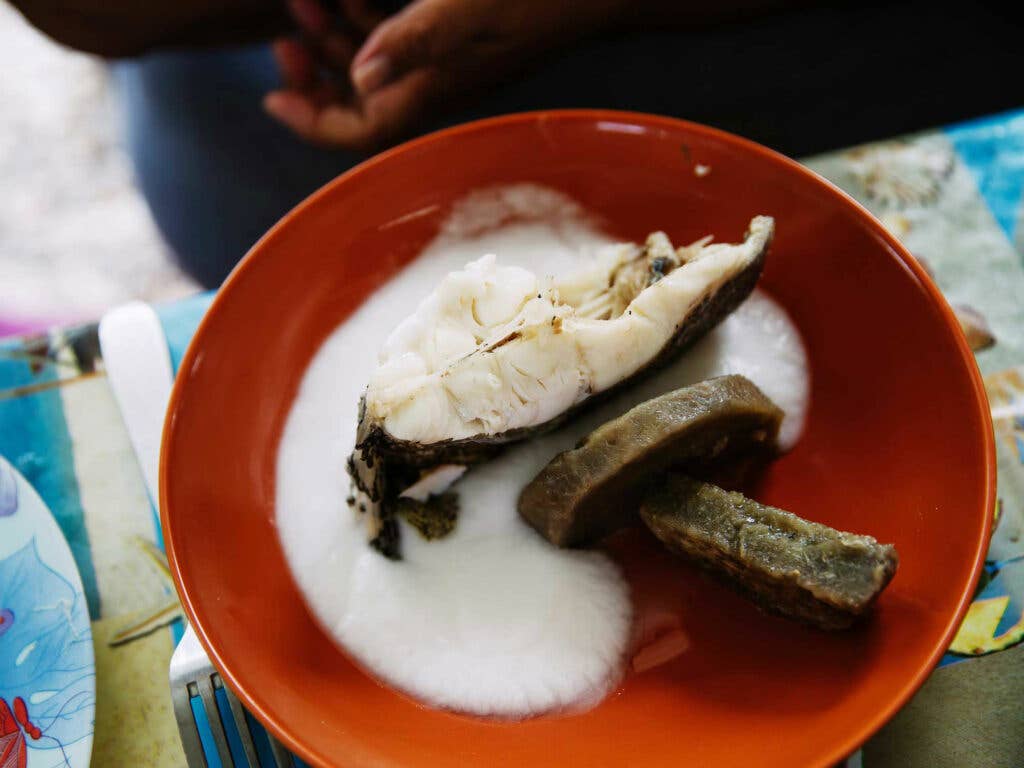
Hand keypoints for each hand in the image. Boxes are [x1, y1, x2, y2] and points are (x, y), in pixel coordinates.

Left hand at [263, 0, 625, 150]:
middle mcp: (433, 82)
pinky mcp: (454, 33)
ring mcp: (444, 59)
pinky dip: (362, 19)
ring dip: (331, 38)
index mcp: (432, 88)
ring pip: (370, 67)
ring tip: (301, 2)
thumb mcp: (471, 11)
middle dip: (312, 75)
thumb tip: (359, 77)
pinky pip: (394, 37)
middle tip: (282, 37)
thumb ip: (415, 39)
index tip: (271, 95)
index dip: (311, 121)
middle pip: (356, 102)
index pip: (360, 130)